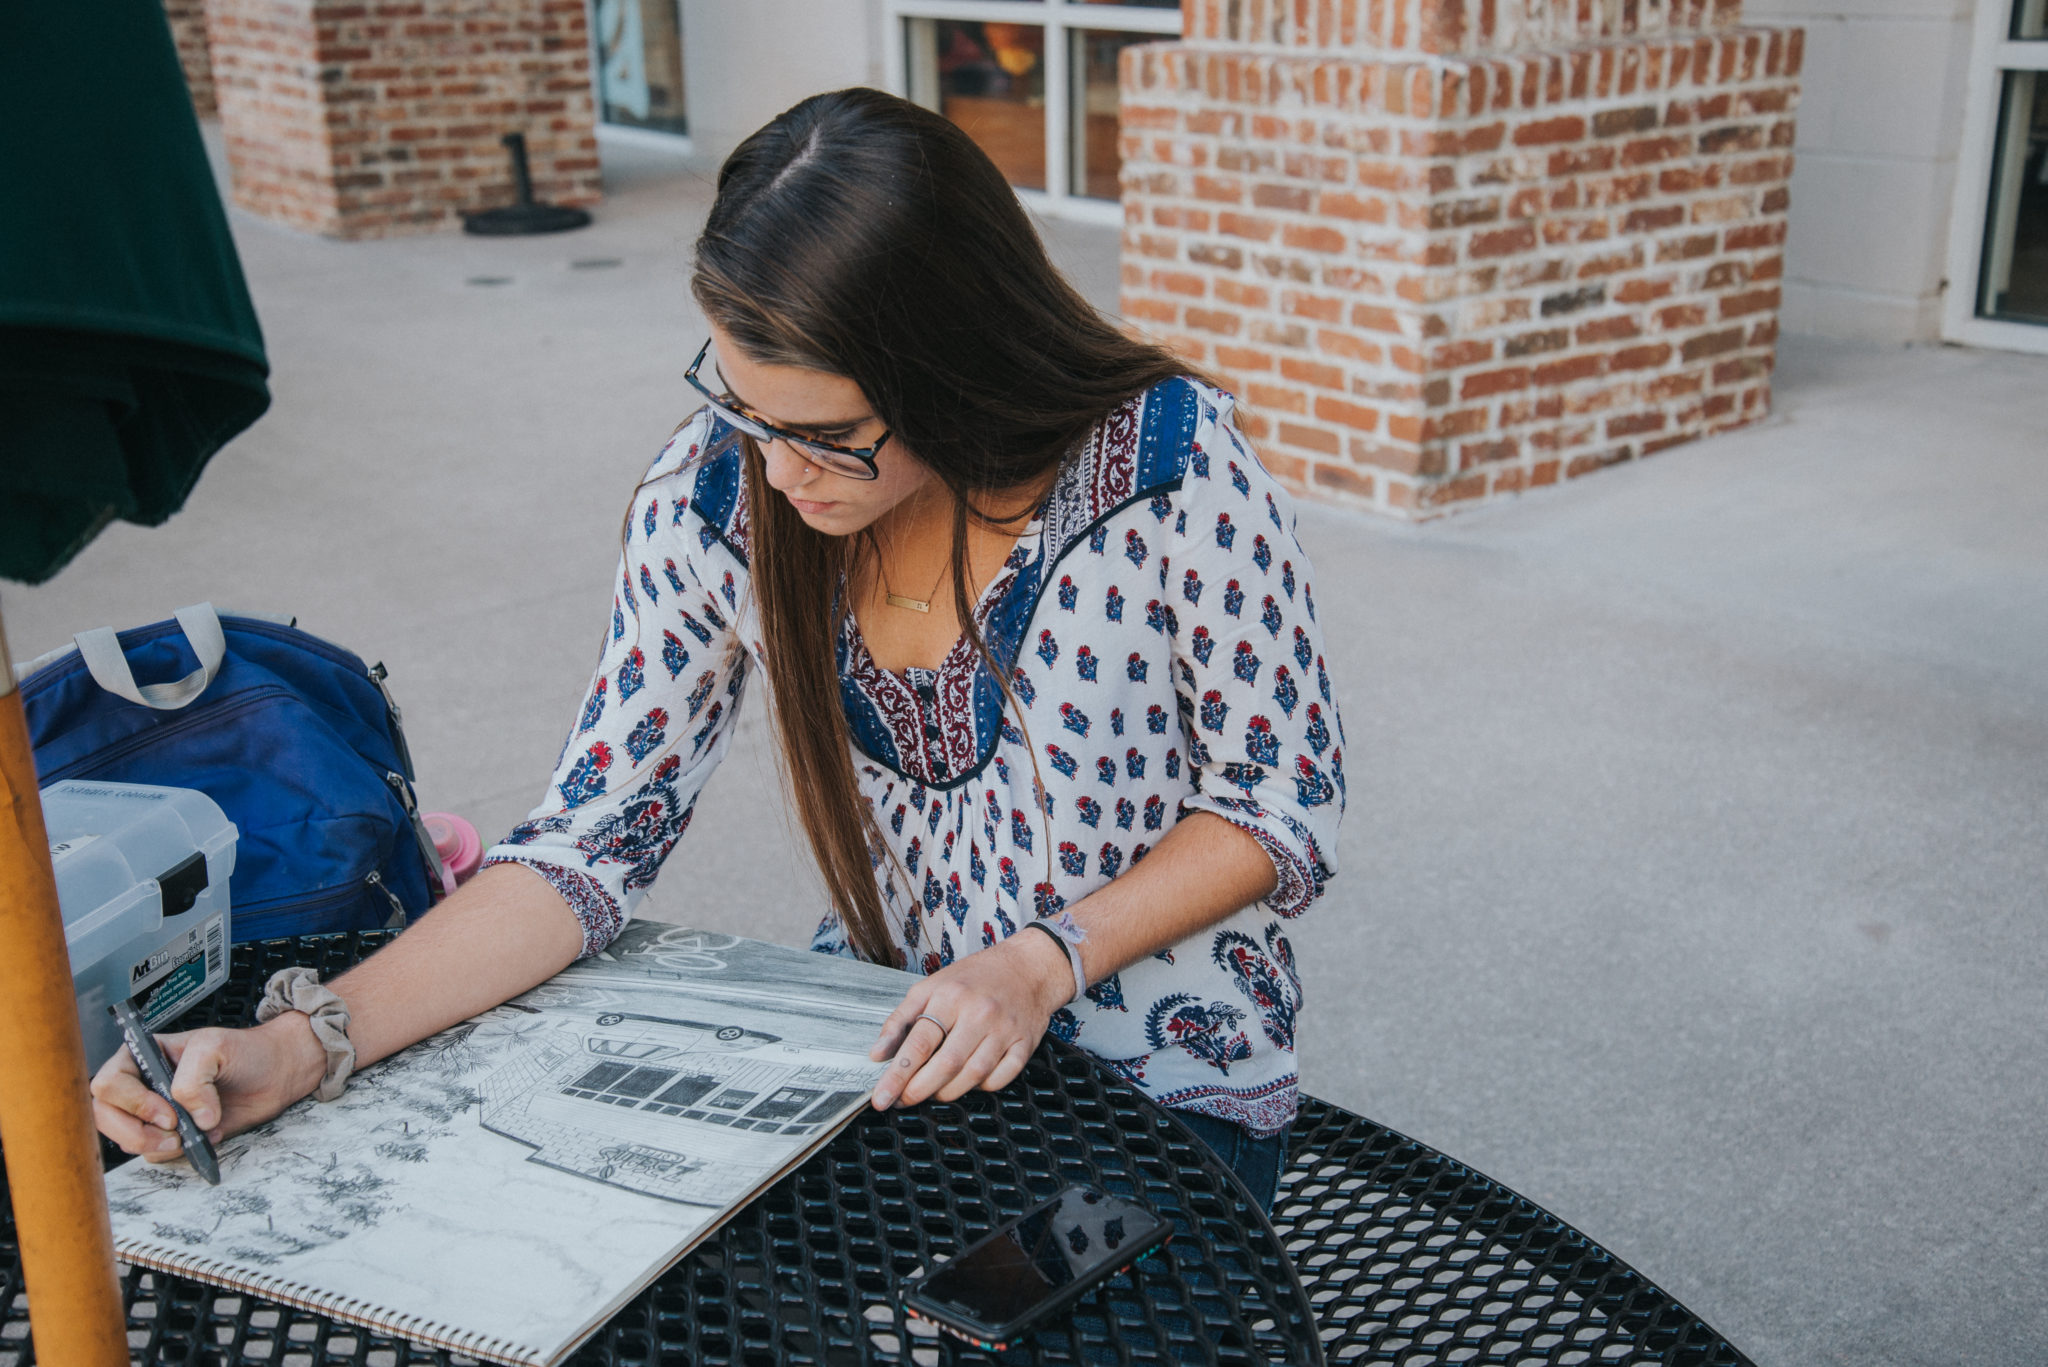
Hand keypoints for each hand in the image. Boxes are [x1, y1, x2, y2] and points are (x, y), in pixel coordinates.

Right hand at [91, 1013, 327, 1162]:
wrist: (275, 1073)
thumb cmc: (245, 1051)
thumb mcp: (216, 1047)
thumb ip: (193, 1078)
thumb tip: (191, 1118)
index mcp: (141, 1055)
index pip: (108, 1083)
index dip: (133, 1104)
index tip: (168, 1113)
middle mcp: (140, 1084)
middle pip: (105, 1117)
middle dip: (137, 1132)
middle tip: (175, 1132)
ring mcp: (152, 1112)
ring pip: (127, 1140)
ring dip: (158, 1145)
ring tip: (192, 1134)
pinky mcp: (169, 1134)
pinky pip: (154, 1154)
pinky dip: (177, 1152)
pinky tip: (204, 1137)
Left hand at [869, 928, 1074, 1109]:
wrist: (1029, 967)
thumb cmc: (975, 977)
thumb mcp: (931, 986)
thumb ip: (901, 1019)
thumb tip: (877, 1054)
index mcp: (951, 996)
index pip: (918, 1043)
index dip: (897, 1075)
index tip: (882, 1097)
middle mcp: (979, 1013)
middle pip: (946, 1065)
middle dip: (918, 1090)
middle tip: (903, 1100)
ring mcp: (1005, 1030)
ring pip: (972, 1076)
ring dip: (947, 1092)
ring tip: (932, 1091)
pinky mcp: (1024, 1044)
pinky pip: (999, 1079)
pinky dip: (981, 1087)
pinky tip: (968, 1081)